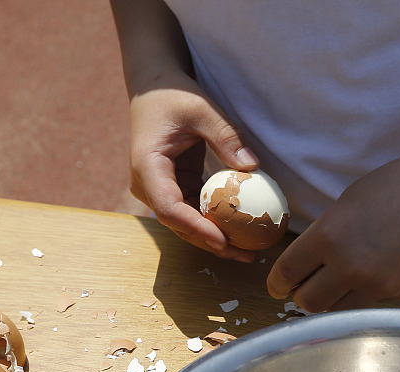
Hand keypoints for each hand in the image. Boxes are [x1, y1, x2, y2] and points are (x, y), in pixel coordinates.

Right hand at [127, 80, 258, 261]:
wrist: (154, 88)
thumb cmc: (174, 94)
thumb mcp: (201, 109)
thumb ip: (225, 136)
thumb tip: (251, 167)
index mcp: (147, 167)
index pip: (169, 207)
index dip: (196, 227)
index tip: (223, 240)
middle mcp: (147, 185)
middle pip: (178, 224)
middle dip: (212, 242)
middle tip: (246, 255)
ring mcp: (158, 189)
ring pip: (186, 223)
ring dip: (215, 238)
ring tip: (248, 251)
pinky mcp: (172, 188)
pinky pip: (193, 211)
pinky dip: (214, 222)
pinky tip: (240, 232)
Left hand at [266, 151, 399, 311]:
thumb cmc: (391, 189)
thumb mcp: (342, 207)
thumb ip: (320, 238)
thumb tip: (300, 268)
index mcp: (328, 236)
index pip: (286, 274)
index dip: (276, 284)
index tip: (277, 287)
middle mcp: (350, 265)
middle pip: (307, 302)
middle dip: (302, 295)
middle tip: (307, 285)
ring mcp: (377, 283)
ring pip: (335, 311)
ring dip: (330, 301)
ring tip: (336, 283)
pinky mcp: (398, 293)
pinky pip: (365, 305)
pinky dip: (359, 296)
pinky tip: (370, 274)